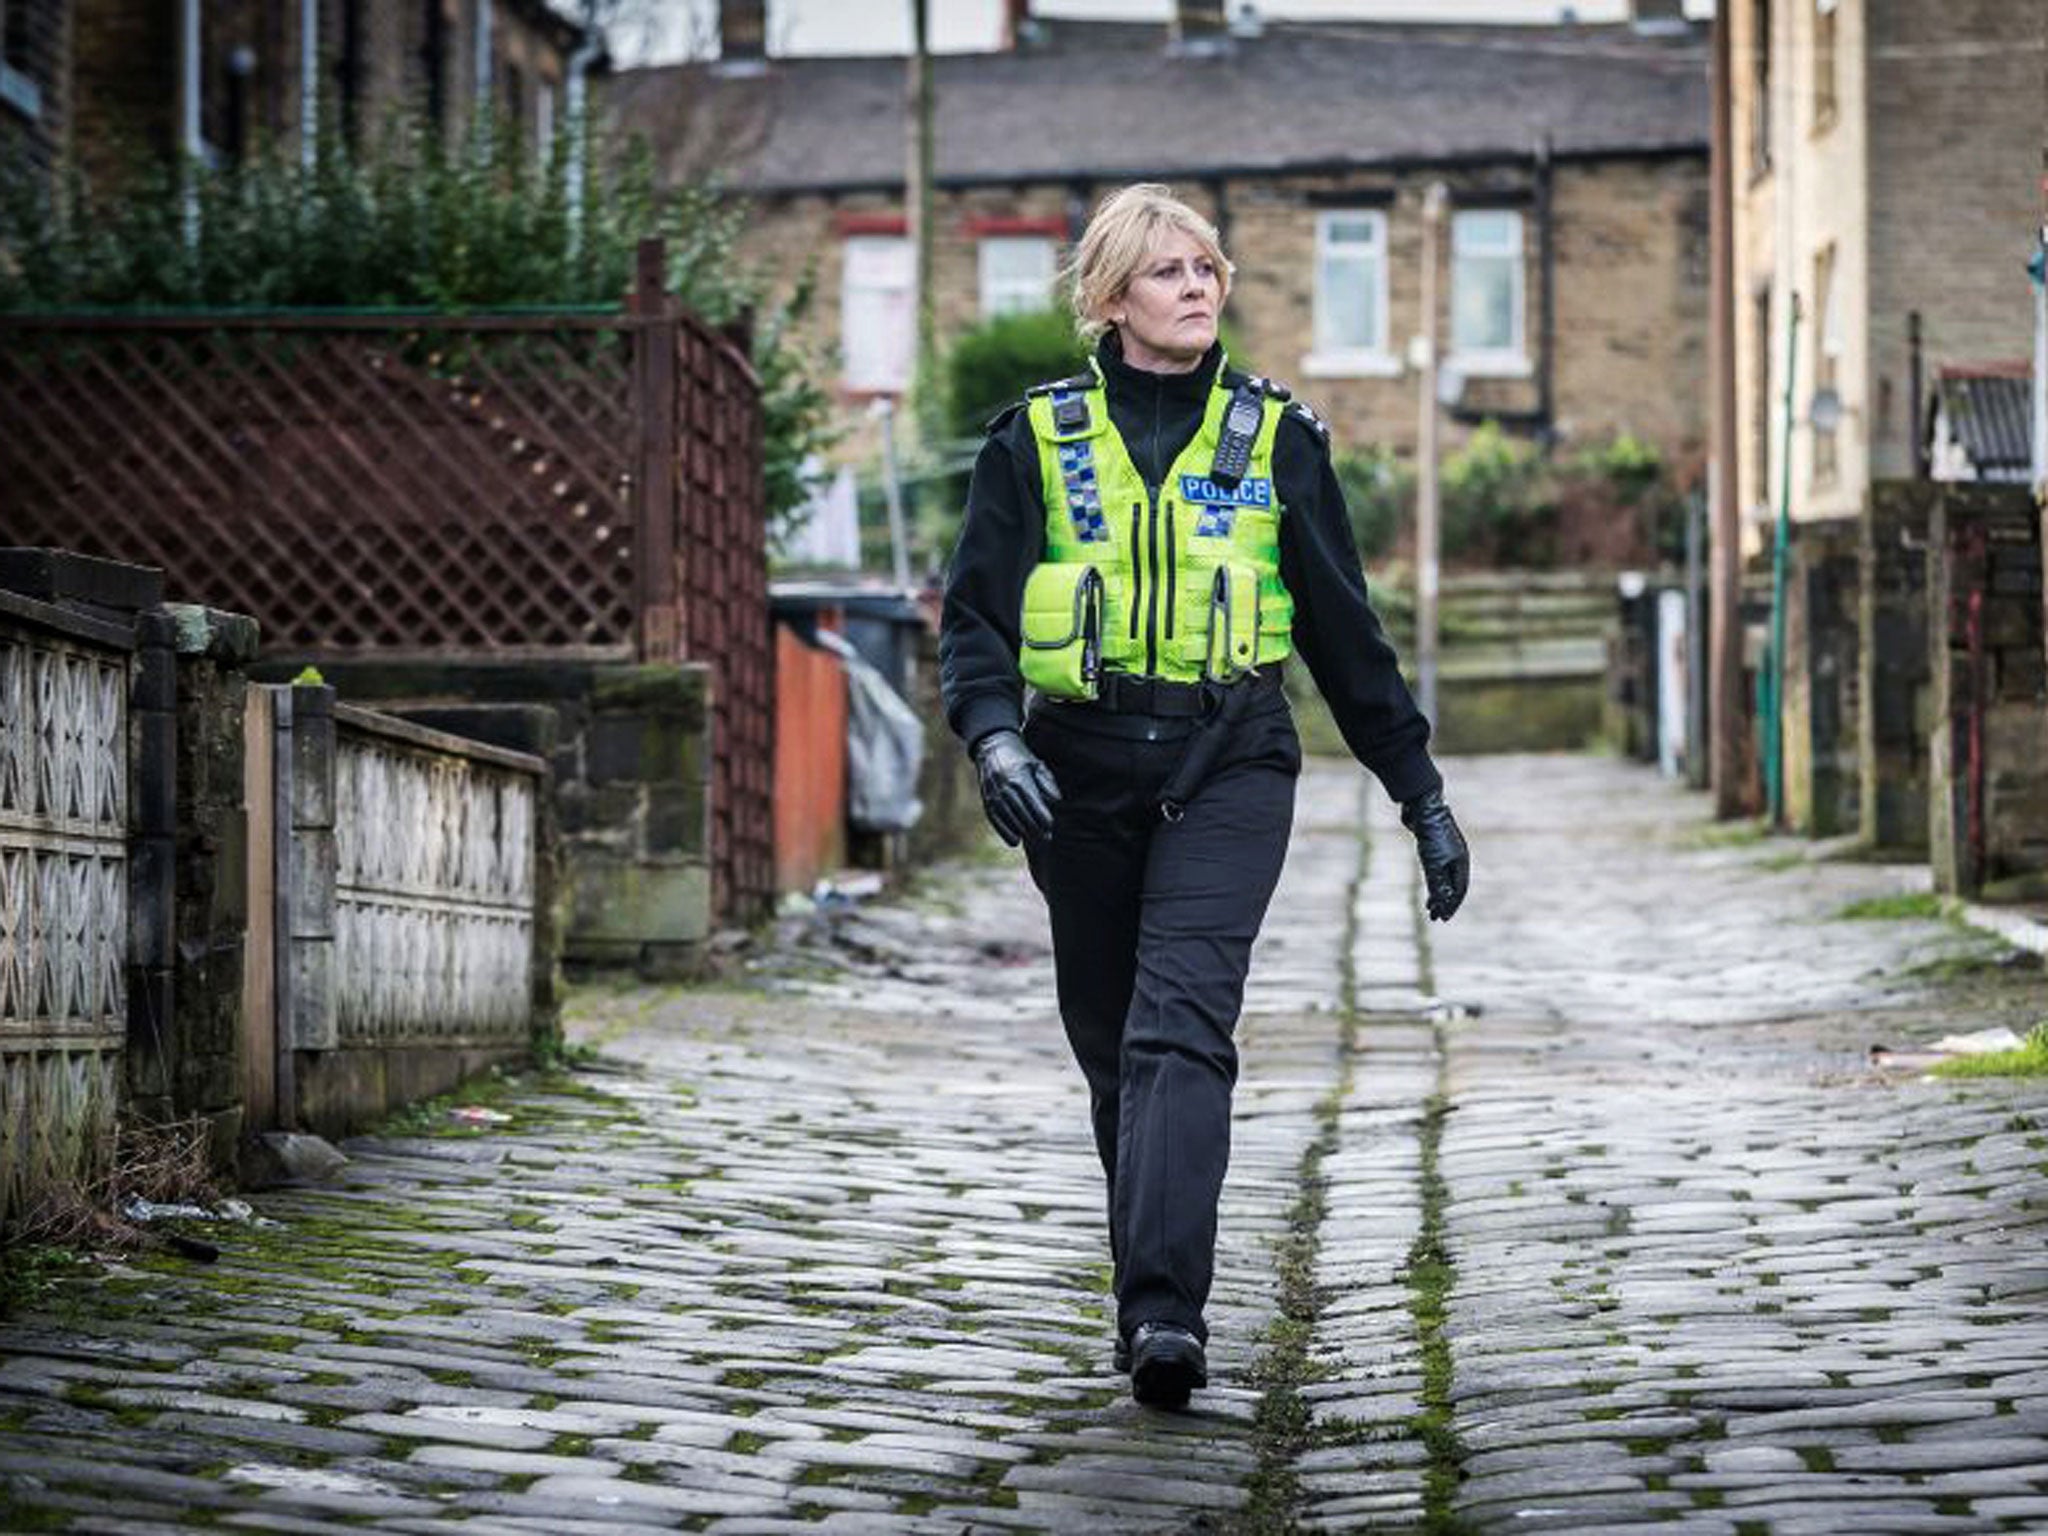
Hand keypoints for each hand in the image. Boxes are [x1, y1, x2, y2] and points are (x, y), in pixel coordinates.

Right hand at [972, 729, 1060, 846]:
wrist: (992, 747)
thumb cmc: (1021, 758)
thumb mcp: (1037, 765)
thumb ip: (1048, 783)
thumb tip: (1056, 801)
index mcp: (1020, 777)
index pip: (1033, 801)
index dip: (1042, 815)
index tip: (1051, 826)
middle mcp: (1005, 787)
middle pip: (1021, 813)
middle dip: (1034, 828)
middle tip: (1046, 838)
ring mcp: (994, 794)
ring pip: (1008, 818)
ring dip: (1022, 832)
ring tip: (1034, 841)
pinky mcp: (987, 799)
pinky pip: (995, 819)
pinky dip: (1004, 831)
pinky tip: (1014, 841)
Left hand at [1401, 788, 1468, 921]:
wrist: (1423, 805)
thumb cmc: (1431, 834)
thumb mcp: (1433, 862)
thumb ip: (1438, 883)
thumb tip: (1442, 903)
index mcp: (1461, 861)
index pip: (1460, 889)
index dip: (1452, 905)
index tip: (1443, 918)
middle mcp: (1456, 857)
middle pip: (1453, 885)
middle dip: (1445, 902)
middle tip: (1436, 917)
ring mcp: (1446, 850)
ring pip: (1443, 877)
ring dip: (1437, 893)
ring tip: (1429, 907)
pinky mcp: (1434, 846)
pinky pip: (1435, 867)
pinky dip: (1431, 879)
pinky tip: (1428, 885)